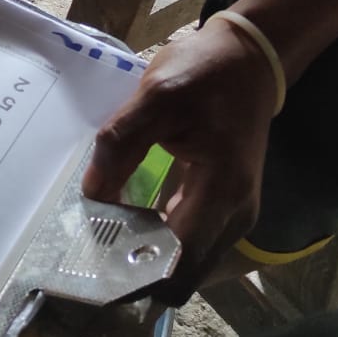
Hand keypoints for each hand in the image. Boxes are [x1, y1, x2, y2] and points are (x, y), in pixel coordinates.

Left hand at [82, 18, 282, 301]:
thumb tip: (91, 194)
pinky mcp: (229, 209)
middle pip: (185, 273)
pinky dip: (161, 245)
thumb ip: (121, 143)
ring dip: (149, 261)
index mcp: (223, 190)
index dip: (138, 275)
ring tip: (101, 246)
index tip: (95, 273)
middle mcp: (236, 215)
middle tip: (89, 260)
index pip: (179, 260)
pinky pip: (193, 244)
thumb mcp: (156, 95)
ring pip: (189, 264)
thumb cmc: (205, 72)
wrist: (248, 60)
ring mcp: (237, 216)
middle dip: (140, 274)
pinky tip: (126, 230)